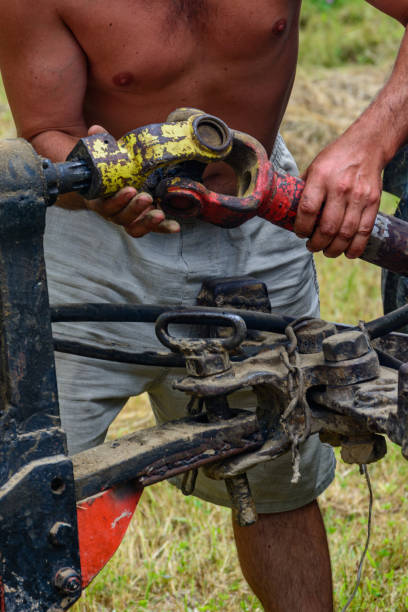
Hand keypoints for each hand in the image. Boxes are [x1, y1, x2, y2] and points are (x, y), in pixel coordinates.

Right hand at [85, 125, 179, 237]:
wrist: (114, 186)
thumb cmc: (110, 173)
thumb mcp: (106, 160)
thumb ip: (103, 147)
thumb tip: (95, 129)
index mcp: (101, 201)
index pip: (105, 206)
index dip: (117, 201)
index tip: (130, 189)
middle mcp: (114, 213)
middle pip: (121, 218)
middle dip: (134, 209)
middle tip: (146, 197)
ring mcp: (130, 220)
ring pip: (135, 227)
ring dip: (147, 222)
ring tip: (160, 214)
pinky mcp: (144, 222)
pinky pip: (152, 229)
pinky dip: (163, 229)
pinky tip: (175, 226)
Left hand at [294, 133, 382, 258]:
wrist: (366, 146)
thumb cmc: (334, 159)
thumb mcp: (313, 167)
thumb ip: (303, 189)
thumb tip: (286, 210)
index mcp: (321, 178)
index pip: (307, 210)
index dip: (301, 228)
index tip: (300, 234)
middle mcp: (340, 188)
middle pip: (327, 227)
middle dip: (317, 244)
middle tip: (312, 246)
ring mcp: (359, 196)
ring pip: (345, 233)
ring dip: (334, 249)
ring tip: (326, 251)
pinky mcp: (373, 202)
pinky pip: (364, 231)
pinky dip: (355, 247)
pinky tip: (347, 253)